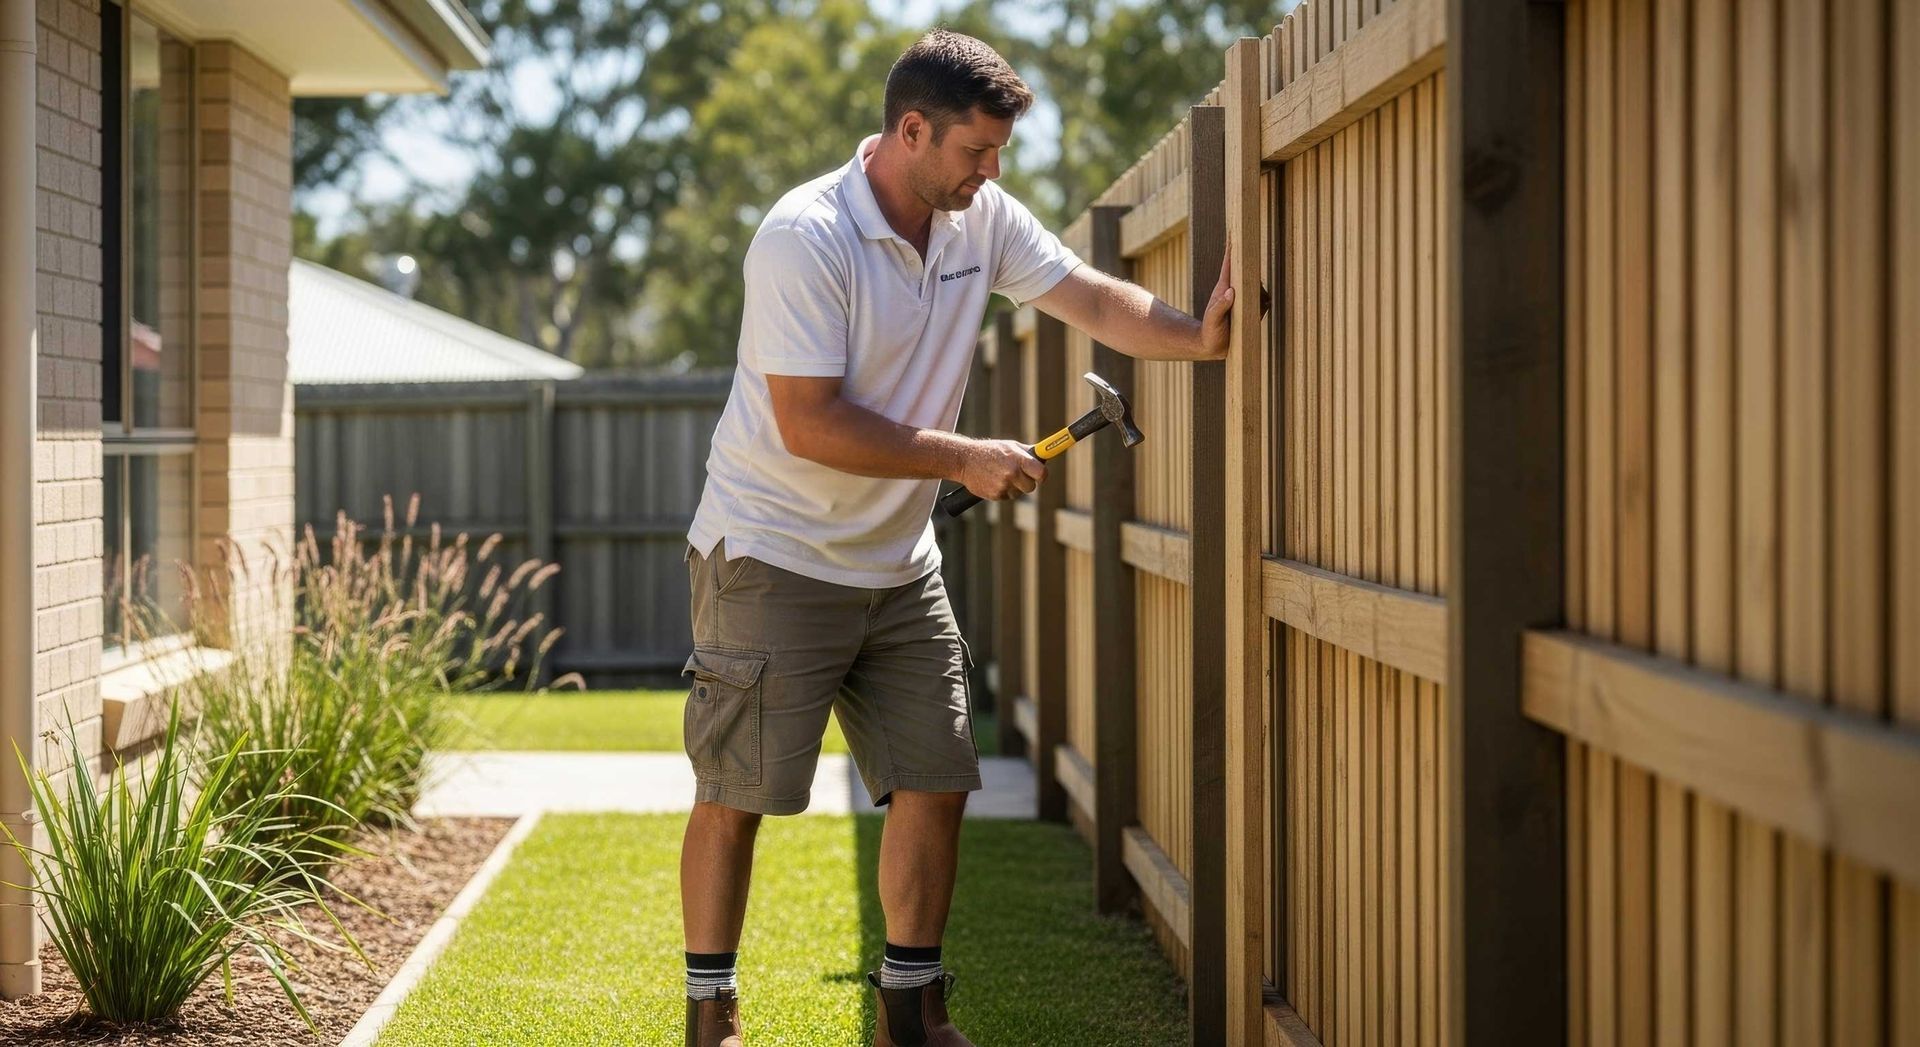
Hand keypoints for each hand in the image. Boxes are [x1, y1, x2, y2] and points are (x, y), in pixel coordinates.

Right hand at [957, 439, 1046, 499]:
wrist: (964, 460)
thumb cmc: (990, 451)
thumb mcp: (1009, 446)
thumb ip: (1027, 453)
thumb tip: (1043, 458)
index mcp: (1018, 459)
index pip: (1041, 473)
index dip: (1042, 475)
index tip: (1040, 475)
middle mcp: (1012, 473)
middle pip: (1031, 487)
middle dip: (1027, 482)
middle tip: (1019, 474)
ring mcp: (1003, 485)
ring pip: (1019, 493)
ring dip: (1014, 487)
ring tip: (1001, 474)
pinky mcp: (995, 495)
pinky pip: (1007, 496)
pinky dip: (1003, 490)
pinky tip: (994, 480)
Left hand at [1200, 243, 1270, 359]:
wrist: (1212, 346)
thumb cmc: (1210, 332)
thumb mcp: (1213, 320)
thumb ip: (1220, 307)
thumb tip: (1232, 292)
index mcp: (1224, 288)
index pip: (1228, 264)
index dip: (1232, 249)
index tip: (1234, 232)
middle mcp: (1236, 290)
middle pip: (1248, 272)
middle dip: (1252, 267)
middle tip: (1253, 266)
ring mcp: (1244, 299)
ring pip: (1259, 287)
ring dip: (1259, 293)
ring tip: (1246, 309)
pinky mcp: (1252, 309)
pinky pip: (1264, 301)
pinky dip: (1263, 304)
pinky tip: (1256, 314)